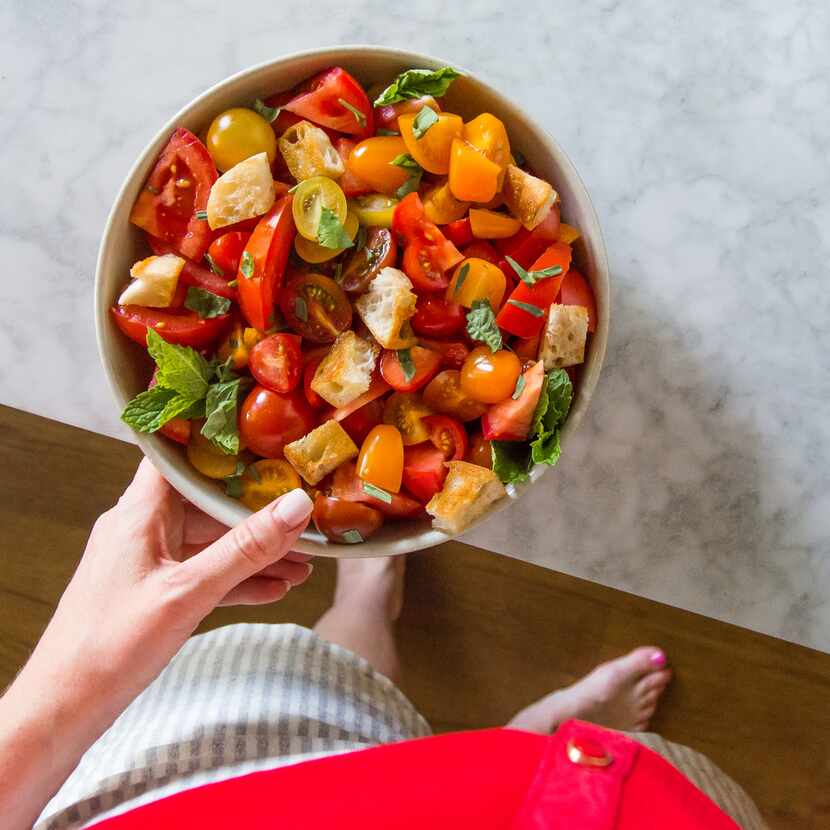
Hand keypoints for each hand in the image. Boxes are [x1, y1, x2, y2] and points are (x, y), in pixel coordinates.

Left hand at [0, 458, 313, 828]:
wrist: (63, 711)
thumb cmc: (110, 647)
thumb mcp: (188, 592)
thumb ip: (244, 549)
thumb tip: (298, 505)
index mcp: (138, 512)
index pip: (180, 456)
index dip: (223, 444)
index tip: (269, 444)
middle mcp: (141, 527)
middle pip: (206, 503)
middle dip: (257, 513)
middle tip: (305, 519)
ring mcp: (148, 560)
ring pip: (210, 543)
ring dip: (254, 552)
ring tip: (303, 563)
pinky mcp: (154, 591)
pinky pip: (204, 574)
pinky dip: (237, 580)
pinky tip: (275, 590)